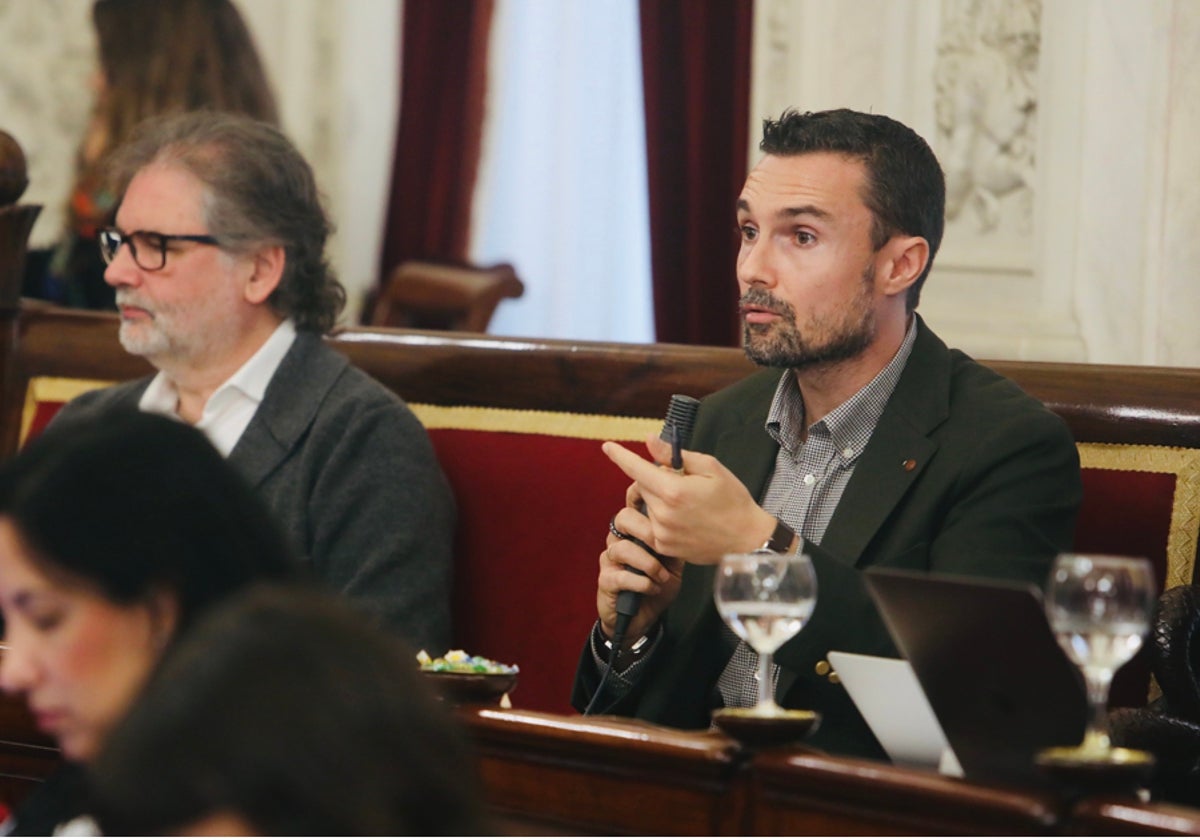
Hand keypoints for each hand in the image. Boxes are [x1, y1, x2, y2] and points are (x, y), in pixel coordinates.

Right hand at [596, 511, 682, 641]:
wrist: (642, 619)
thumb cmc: (657, 587)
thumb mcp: (674, 564)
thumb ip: (676, 545)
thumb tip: (688, 528)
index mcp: (633, 532)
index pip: (632, 506)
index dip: (641, 499)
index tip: (661, 508)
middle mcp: (618, 541)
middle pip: (623, 518)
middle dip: (647, 530)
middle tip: (664, 546)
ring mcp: (609, 560)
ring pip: (623, 548)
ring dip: (648, 563)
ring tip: (662, 577)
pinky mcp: (606, 581)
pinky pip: (621, 576)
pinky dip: (641, 583)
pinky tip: (652, 588)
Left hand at [601, 436, 776, 564]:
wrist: (747, 539)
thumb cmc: (733, 499)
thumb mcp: (711, 468)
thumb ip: (675, 455)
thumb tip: (649, 441)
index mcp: (673, 490)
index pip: (637, 468)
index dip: (620, 456)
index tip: (607, 446)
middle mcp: (662, 513)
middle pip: (642, 485)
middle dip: (654, 478)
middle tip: (680, 480)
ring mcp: (661, 533)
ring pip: (646, 505)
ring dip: (657, 498)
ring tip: (684, 503)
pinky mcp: (663, 547)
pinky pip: (650, 524)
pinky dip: (660, 516)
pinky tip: (683, 518)